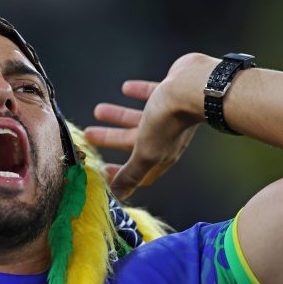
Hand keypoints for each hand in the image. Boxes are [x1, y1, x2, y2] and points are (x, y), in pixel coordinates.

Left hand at [85, 54, 211, 198]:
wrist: (194, 88)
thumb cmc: (169, 121)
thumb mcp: (145, 152)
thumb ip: (132, 173)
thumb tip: (118, 195)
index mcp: (161, 154)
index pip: (140, 171)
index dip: (122, 173)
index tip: (103, 169)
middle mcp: (167, 137)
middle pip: (133, 142)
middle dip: (110, 139)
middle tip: (89, 134)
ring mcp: (170, 115)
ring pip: (140, 119)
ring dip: (118, 116)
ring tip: (98, 110)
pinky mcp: (172, 93)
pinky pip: (152, 94)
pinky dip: (138, 92)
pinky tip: (126, 88)